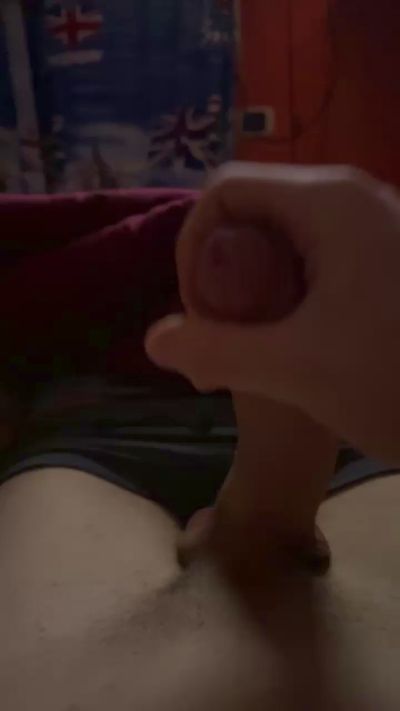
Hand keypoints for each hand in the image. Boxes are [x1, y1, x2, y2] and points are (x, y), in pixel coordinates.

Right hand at [146, 163, 399, 463]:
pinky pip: (315, 257)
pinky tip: (292, 343)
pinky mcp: (386, 256)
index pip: (224, 189)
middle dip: (221, 273)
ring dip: (252, 289)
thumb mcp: (298, 369)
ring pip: (282, 237)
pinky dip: (286, 295)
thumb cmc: (399, 377)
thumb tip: (154, 340)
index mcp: (328, 201)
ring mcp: (374, 225)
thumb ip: (217, 349)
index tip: (200, 311)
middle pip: (252, 211)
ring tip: (251, 349)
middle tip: (220, 337)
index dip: (194, 245)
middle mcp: (352, 196)